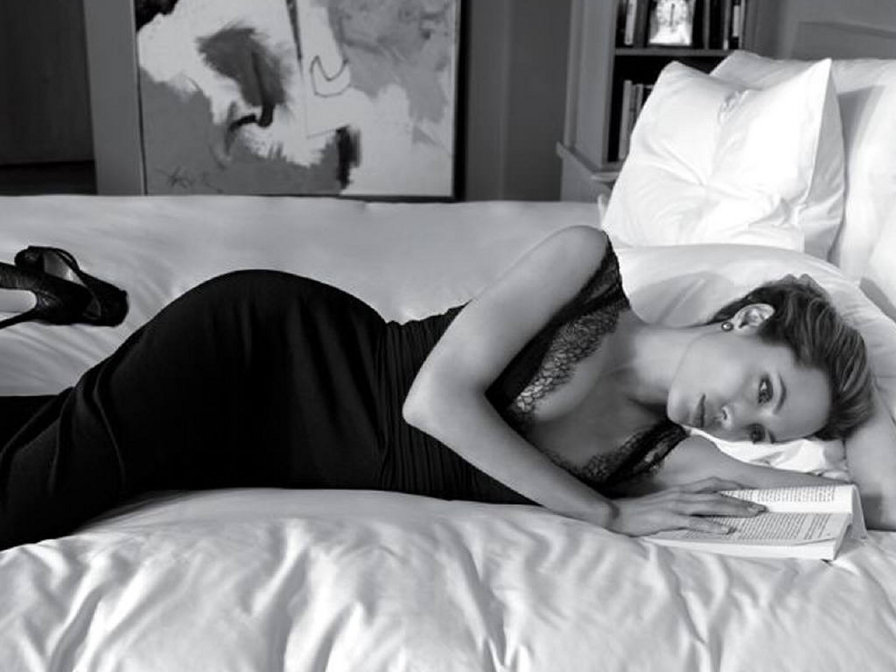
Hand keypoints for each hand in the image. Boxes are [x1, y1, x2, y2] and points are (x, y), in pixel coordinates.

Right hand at [605, 478, 764, 536]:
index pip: (711, 484)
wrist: (619, 514)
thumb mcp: (664, 505)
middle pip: (717, 494)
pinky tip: (726, 529)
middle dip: (741, 500)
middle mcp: (682, 494)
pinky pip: (696, 521)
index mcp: (681, 491)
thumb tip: (697, 512)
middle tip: (761, 506)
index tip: (750, 492)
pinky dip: (712, 524)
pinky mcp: (670, 518)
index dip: (731, 486)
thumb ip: (681, 506)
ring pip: (711, 504)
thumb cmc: (641, 512)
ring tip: (752, 514)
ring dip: (734, 509)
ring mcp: (676, 505)